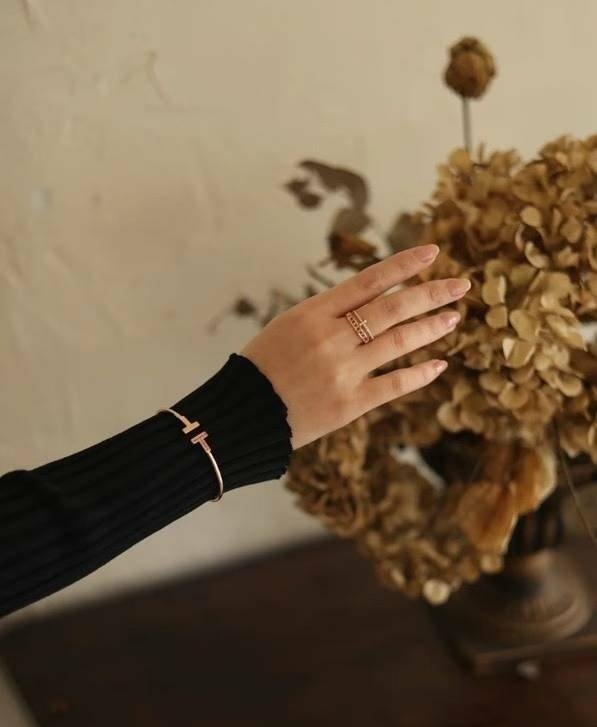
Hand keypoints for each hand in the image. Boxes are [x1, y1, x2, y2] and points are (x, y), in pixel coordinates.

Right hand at [241, 244, 469, 448]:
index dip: (404, 265)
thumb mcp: (287, 327)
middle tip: (461, 285)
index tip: (433, 253)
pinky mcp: (349, 403)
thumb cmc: (261, 369)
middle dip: (431, 293)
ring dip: (431, 328)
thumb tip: (370, 303)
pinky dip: (420, 374)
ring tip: (454, 318)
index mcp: (313, 313)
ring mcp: (343, 371)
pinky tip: (439, 365)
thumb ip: (327, 315)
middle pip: (393, 308)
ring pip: (399, 342)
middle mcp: (331, 337)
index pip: (369, 280)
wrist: (242, 416)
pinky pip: (394, 384)